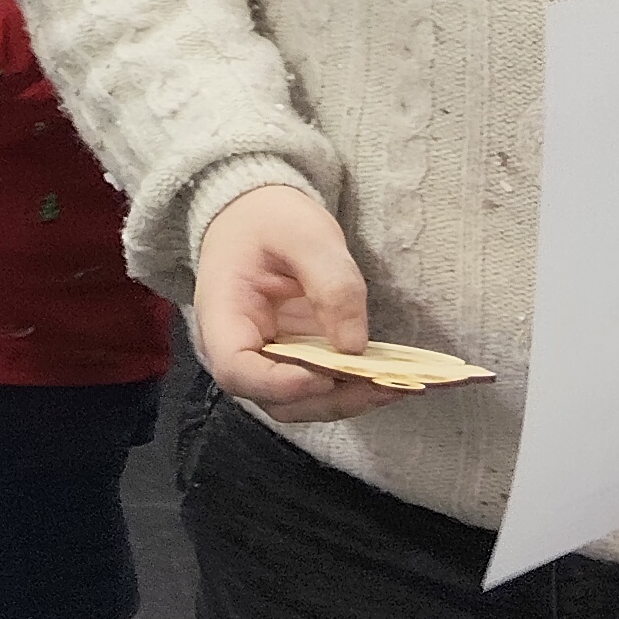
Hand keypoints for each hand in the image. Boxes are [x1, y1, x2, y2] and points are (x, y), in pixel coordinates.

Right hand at [194, 185, 403, 422]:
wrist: (253, 214)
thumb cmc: (269, 219)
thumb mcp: (304, 234)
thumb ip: (332, 284)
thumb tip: (354, 347)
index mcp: (222, 313)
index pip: (237, 369)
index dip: (280, 383)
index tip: (327, 376)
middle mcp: (237, 347)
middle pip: (274, 398)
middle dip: (329, 399)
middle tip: (383, 383)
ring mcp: (264, 358)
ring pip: (298, 403)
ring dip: (346, 401)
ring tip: (396, 384)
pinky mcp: (290, 360)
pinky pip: (315, 388)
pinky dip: (350, 390)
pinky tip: (387, 378)